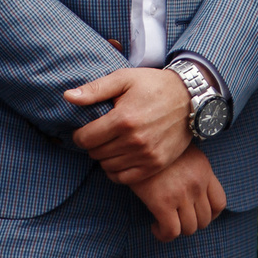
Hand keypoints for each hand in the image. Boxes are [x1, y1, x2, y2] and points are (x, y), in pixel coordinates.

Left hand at [65, 65, 190, 182]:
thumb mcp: (123, 79)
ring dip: (104, 157)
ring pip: (108, 166)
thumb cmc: (153, 85)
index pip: (85, 139)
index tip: (84, 129)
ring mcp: (146, 155)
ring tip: (110, 144)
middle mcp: (134, 141)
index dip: (79, 135)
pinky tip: (119, 158)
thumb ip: (94, 89)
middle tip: (99, 135)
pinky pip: (124, 178)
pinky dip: (116, 171)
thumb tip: (67, 97)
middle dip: (92, 144)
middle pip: (95, 153)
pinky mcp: (156, 164)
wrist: (189, 98)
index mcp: (123, 119)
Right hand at [130, 146, 225, 241]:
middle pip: (204, 219)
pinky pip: (171, 231)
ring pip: (189, 228)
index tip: (196, 215)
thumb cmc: (155, 147)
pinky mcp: (162, 202)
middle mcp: (197, 183)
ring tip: (164, 224)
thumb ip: (192, 170)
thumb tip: (191, 191)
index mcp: (204, 170)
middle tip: (176, 219)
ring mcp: (182, 194)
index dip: (210, 216)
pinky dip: (164, 235)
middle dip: (190, 224)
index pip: (219, 203)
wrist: (137, 141)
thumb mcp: (182, 151)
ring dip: (177, 231)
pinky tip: (155, 226)